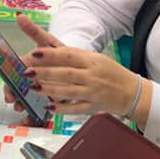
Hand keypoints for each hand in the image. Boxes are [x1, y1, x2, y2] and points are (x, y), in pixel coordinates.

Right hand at [0, 14, 62, 112]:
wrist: (75, 67)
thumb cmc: (58, 53)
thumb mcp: (47, 41)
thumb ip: (33, 31)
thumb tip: (20, 16)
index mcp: (26, 62)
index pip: (8, 66)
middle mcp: (28, 76)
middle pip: (13, 84)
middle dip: (9, 90)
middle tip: (9, 96)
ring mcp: (35, 88)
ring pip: (22, 97)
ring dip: (18, 102)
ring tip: (19, 106)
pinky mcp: (44, 99)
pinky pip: (34, 108)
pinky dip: (30, 114)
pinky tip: (28, 116)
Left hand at [19, 44, 140, 115]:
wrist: (132, 92)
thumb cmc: (110, 73)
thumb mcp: (95, 59)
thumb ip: (74, 56)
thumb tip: (50, 49)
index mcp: (91, 60)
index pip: (68, 55)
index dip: (51, 54)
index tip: (35, 53)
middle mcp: (92, 75)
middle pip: (66, 73)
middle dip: (45, 73)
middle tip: (27, 72)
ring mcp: (92, 92)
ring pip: (68, 90)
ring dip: (49, 89)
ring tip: (32, 87)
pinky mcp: (93, 107)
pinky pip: (75, 108)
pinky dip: (62, 108)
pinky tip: (49, 107)